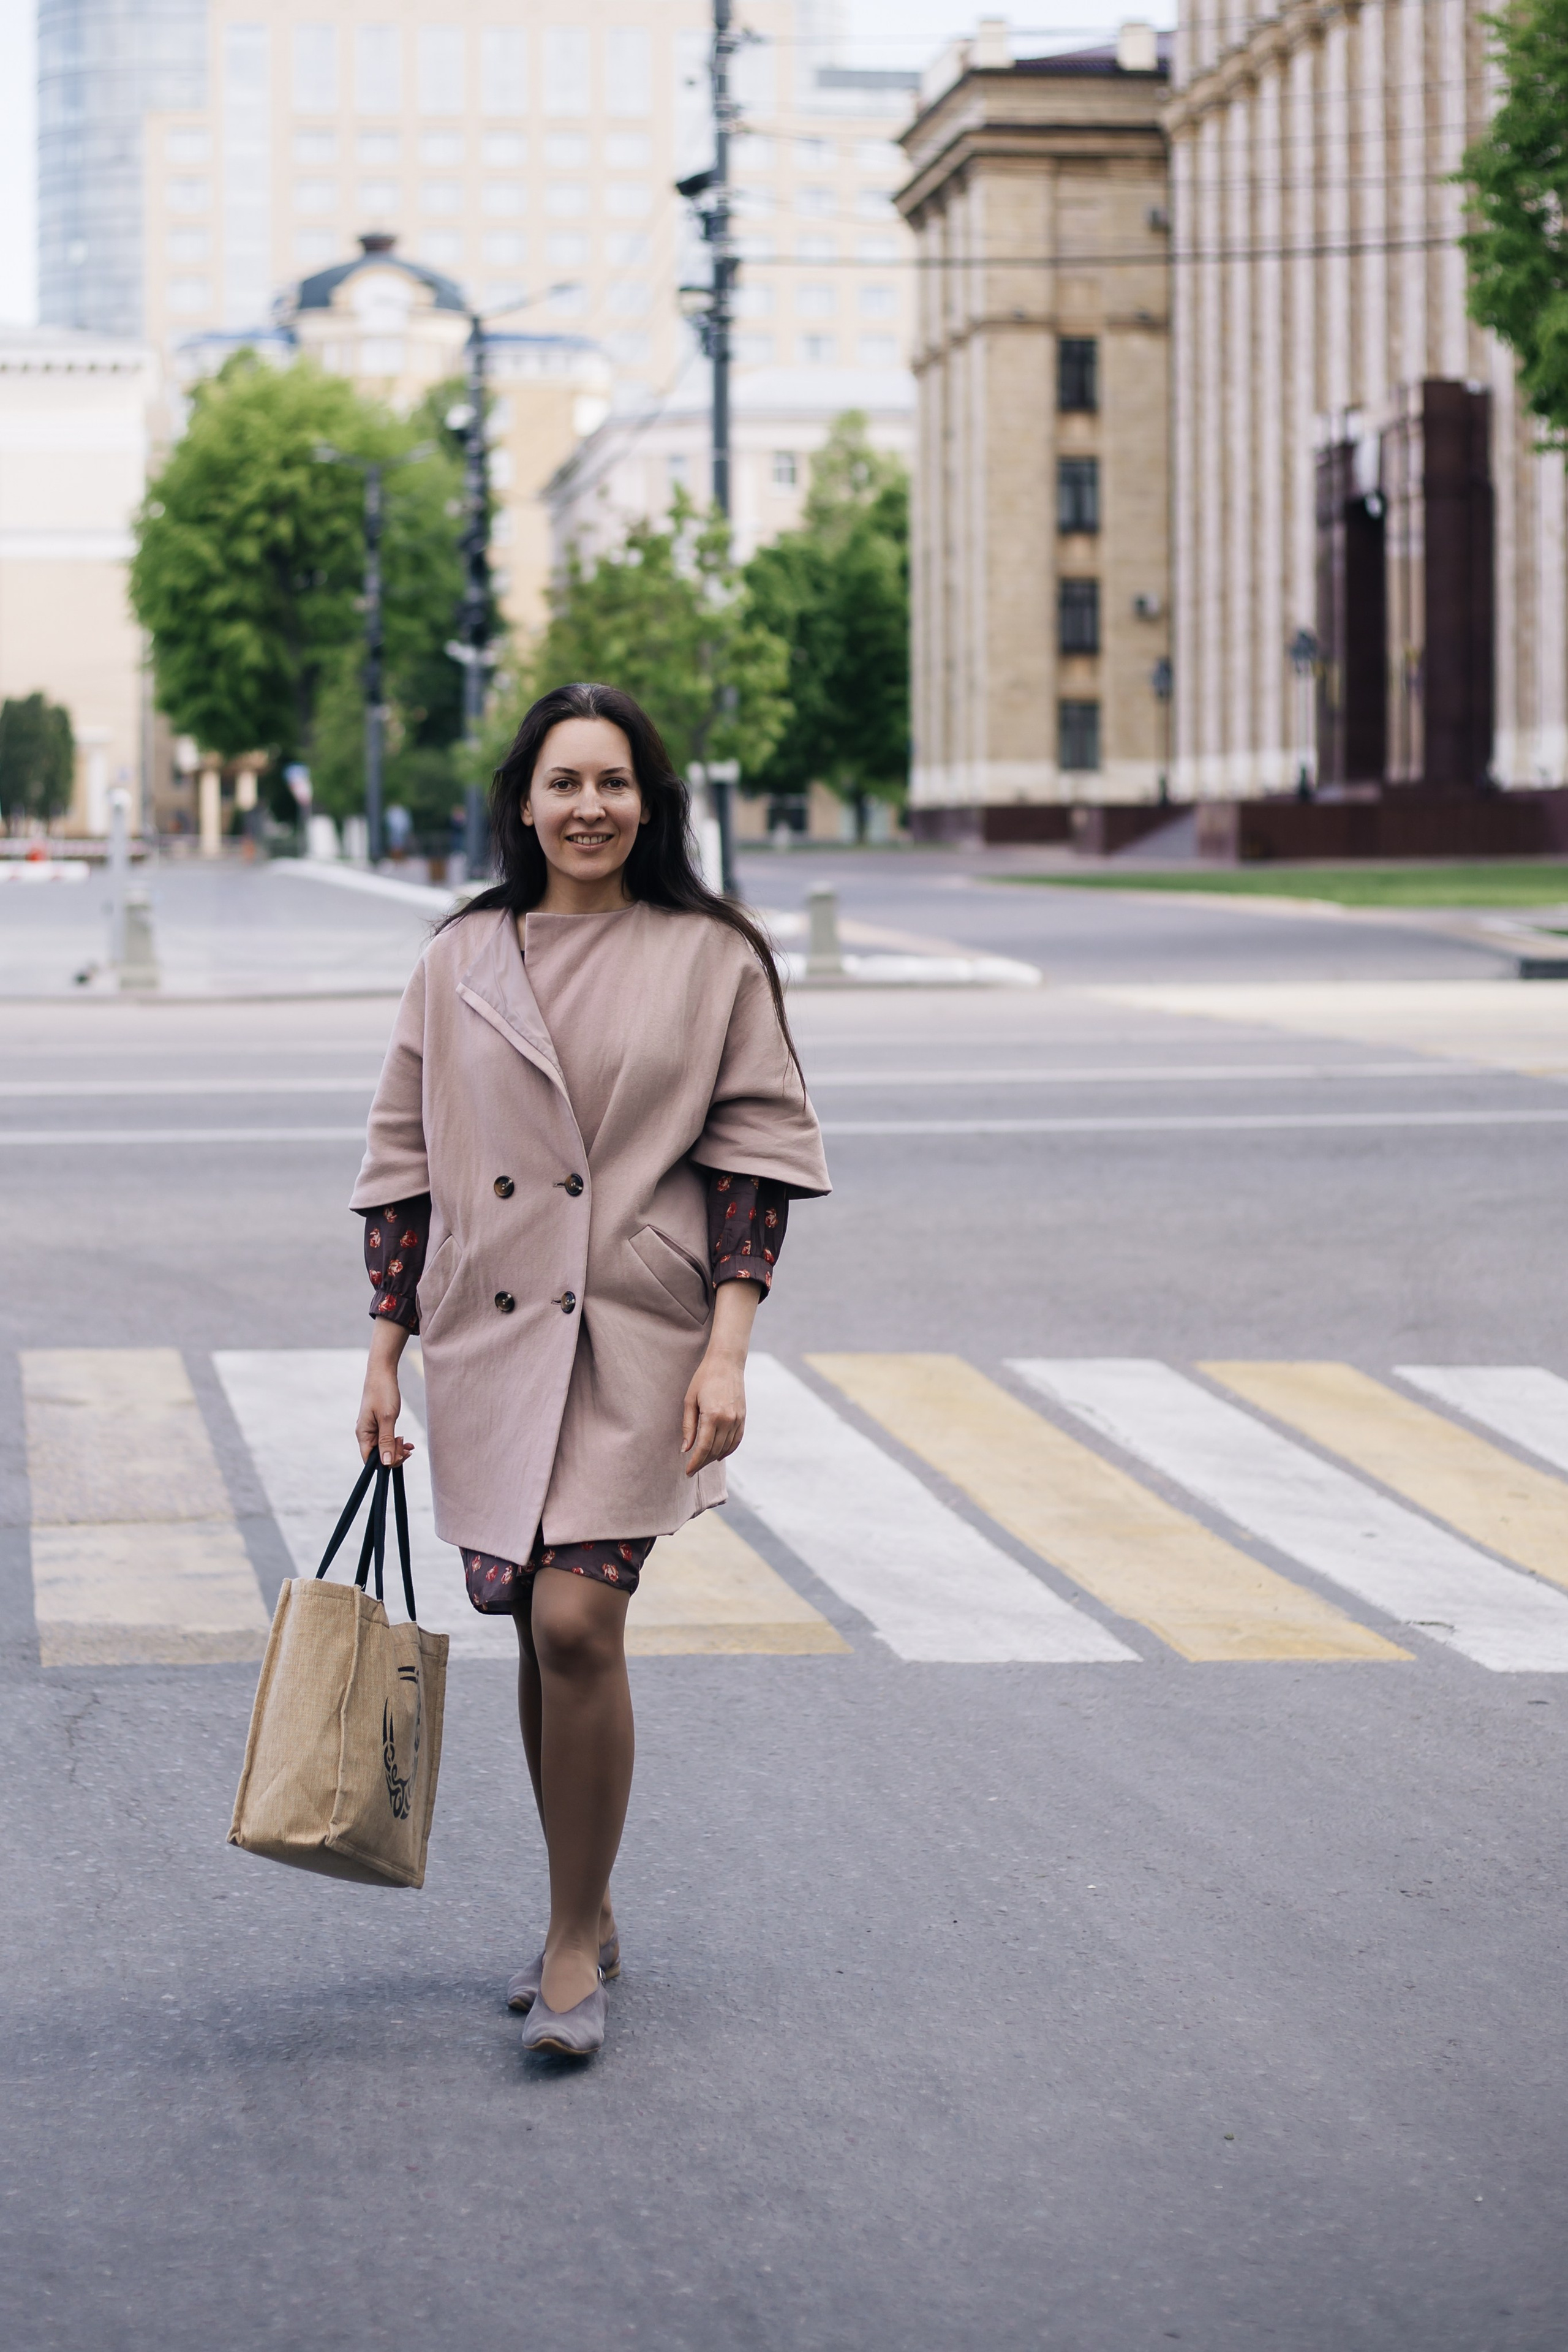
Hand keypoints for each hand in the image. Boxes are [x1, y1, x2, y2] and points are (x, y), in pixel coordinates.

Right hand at [357, 1320, 414, 1466]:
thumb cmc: (383, 1393)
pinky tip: (406, 1441)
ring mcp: (372, 1429)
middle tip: (407, 1447)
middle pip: (379, 1456)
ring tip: (408, 1443)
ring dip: (397, 1449)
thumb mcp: (387, 1418)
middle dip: (394, 1455)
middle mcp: (365, 1434)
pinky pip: (387, 1439)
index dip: (385, 1463)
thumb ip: (387, 1442)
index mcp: (363, 1434)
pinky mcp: (379, 1424)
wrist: (383, 1373)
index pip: (370, 1460)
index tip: (401, 1456)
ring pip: (385, 1448)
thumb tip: (386, 1463)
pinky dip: (397, 1442)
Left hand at [682, 1346, 746, 1474]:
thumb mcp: (690, 1400)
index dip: (695, 1462)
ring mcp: (738, 1419)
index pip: (704, 1448)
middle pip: (715, 1450)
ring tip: (703, 1462)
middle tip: (692, 1469)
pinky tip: (719, 1455)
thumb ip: (688, 1426)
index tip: (687, 1472)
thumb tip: (685, 1449)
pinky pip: (737, 1440)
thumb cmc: (703, 1378)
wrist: (726, 1362)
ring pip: (726, 1448)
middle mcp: (728, 1420)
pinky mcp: (743, 1416)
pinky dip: (728, 1450)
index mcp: (712, 1416)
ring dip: (714, 1458)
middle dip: (702, 1462)